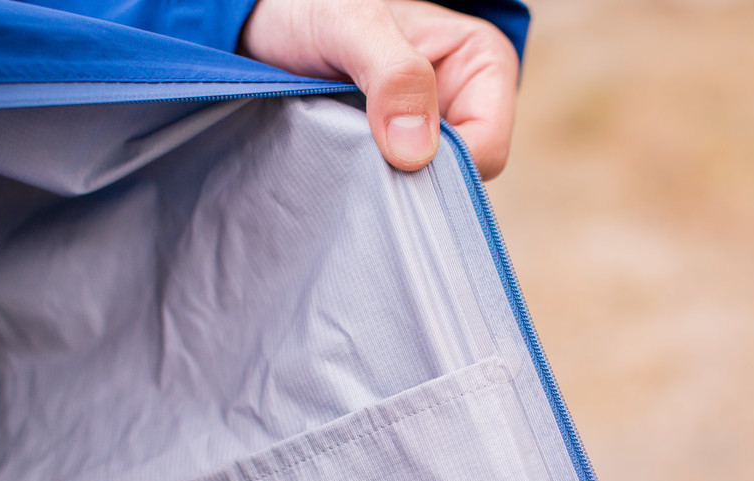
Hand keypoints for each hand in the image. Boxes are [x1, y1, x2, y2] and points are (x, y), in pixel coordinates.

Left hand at [240, 0, 518, 178]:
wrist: (266, 22)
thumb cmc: (310, 6)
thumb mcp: (350, 25)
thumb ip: (392, 74)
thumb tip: (416, 152)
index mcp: (484, 63)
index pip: (487, 149)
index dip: (440, 163)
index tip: (383, 147)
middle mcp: (469, 100)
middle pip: (462, 177)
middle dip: (412, 175)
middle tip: (357, 147)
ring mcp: (436, 129)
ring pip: (431, 188)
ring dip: (388, 180)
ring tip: (346, 145)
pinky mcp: (404, 150)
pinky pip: (402, 189)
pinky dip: (374, 183)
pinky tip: (345, 160)